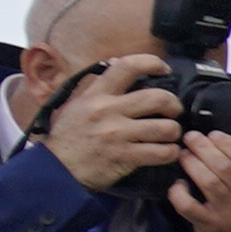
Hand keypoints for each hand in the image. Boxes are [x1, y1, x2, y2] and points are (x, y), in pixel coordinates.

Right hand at [38, 58, 177, 191]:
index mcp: (96, 94)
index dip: (152, 63)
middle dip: (174, 105)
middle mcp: (107, 110)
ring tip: (169, 135)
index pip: (128, 66)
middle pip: (159, 98)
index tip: (163, 69)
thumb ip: (98, 85)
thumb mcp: (76, 104)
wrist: (55, 170)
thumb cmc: (68, 136)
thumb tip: (117, 62)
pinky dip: (171, 153)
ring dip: (174, 132)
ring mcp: (117, 134)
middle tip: (172, 112)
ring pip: (166, 127)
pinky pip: (162, 152)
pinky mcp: (124, 157)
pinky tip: (167, 152)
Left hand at [169, 132, 230, 231]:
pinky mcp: (209, 226)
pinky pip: (189, 206)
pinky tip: (178, 183)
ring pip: (208, 182)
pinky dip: (179, 193)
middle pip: (225, 168)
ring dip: (192, 164)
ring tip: (184, 154)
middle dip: (205, 148)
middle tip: (192, 137)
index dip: (229, 144)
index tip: (215, 134)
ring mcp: (229, 215)